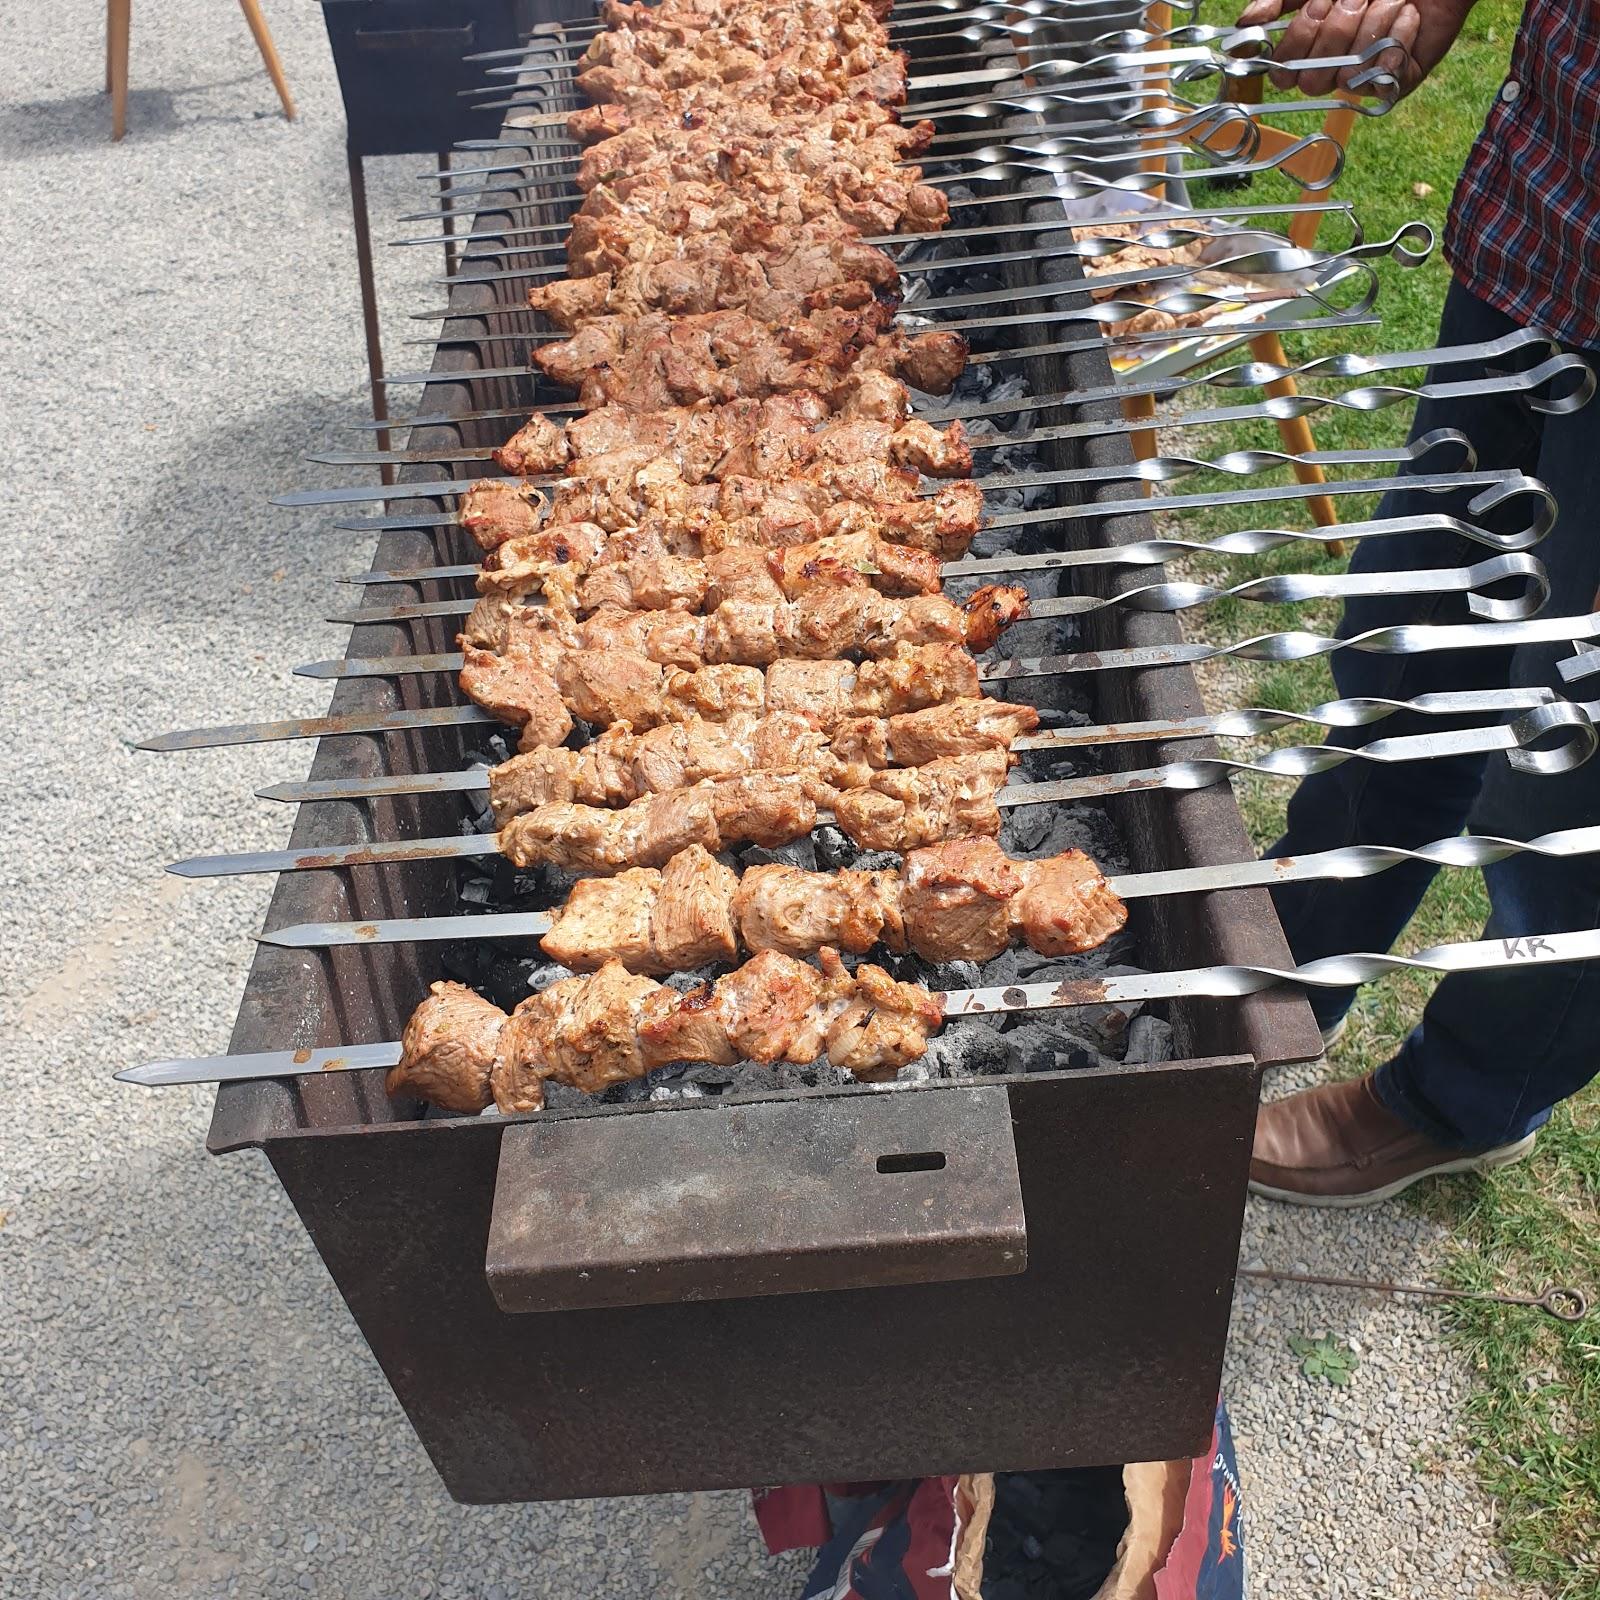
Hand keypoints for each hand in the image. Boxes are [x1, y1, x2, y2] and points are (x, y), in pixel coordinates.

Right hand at [1234, 0, 1472, 98]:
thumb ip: (1281, 0)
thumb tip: (1244, 25)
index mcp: (1311, 49)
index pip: (1285, 71)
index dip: (1299, 42)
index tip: (1318, 9)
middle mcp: (1333, 68)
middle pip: (1313, 78)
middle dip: (1339, 28)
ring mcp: (1365, 77)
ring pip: (1350, 73)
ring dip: (1374, 22)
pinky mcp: (1398, 81)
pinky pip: (1384, 76)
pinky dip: (1399, 35)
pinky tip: (1409, 16)